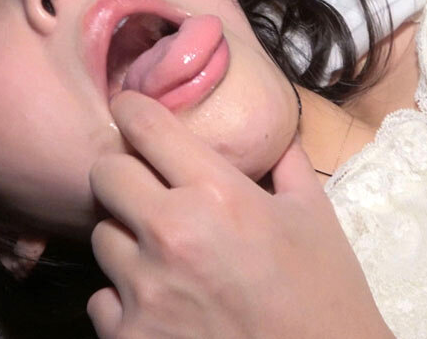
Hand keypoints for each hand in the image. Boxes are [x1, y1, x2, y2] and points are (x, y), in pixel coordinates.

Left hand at [87, 91, 390, 338]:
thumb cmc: (324, 294)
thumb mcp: (314, 217)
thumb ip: (286, 162)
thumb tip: (274, 129)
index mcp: (217, 194)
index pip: (144, 126)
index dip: (131, 109)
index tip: (129, 110)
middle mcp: (171, 234)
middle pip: (104, 173)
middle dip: (122, 171)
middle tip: (145, 186)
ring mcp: (145, 290)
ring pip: (102, 236)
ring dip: (128, 238)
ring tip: (164, 255)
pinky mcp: (130, 337)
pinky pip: (102, 298)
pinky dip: (124, 298)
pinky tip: (162, 303)